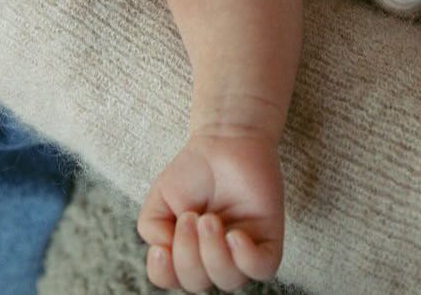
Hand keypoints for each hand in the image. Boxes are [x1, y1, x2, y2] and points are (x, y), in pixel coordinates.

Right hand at [139, 131, 283, 291]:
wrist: (224, 139)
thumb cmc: (192, 171)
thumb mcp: (160, 198)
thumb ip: (152, 230)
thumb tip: (164, 252)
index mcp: (188, 253)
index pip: (173, 280)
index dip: (164, 273)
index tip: (160, 248)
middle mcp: (215, 258)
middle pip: (198, 283)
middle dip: (188, 254)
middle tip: (191, 217)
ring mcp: (242, 252)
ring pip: (229, 280)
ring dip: (213, 254)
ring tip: (210, 219)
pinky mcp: (268, 240)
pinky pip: (262, 268)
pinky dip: (246, 258)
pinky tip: (235, 235)